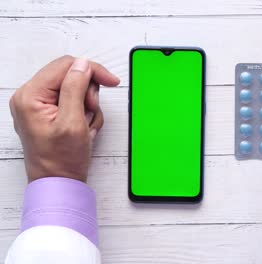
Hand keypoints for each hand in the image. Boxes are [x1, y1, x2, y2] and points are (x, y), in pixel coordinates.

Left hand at [9, 56, 119, 182]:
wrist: (59, 183)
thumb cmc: (62, 160)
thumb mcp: (73, 122)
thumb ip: (75, 88)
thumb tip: (83, 64)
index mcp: (30, 96)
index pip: (65, 66)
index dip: (92, 71)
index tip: (111, 81)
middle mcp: (30, 97)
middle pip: (70, 75)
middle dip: (88, 92)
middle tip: (90, 111)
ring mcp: (38, 105)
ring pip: (74, 87)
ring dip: (88, 104)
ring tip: (86, 125)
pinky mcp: (48, 112)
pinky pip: (73, 100)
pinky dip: (84, 112)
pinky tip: (83, 128)